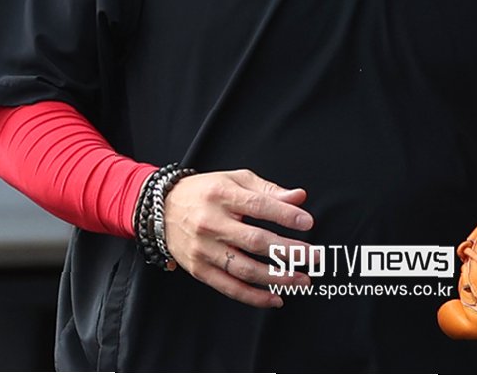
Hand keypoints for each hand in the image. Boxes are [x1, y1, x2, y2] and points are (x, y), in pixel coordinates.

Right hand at [163, 168, 313, 306]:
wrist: (162, 209)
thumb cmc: (206, 191)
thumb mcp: (235, 179)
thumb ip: (268, 190)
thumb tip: (299, 197)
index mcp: (222, 195)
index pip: (258, 206)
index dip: (285, 215)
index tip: (308, 223)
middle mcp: (212, 223)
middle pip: (256, 241)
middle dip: (289, 251)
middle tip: (314, 256)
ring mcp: (204, 249)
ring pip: (245, 269)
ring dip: (277, 278)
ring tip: (302, 280)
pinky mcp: (199, 270)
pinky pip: (230, 287)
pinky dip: (254, 297)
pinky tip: (276, 298)